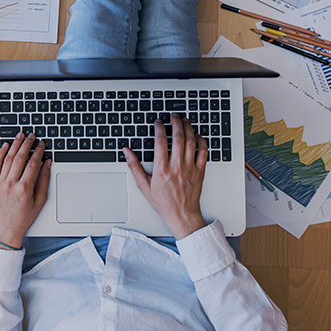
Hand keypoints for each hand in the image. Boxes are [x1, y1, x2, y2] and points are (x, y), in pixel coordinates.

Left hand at [0, 133, 50, 248]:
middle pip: (19, 158)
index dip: (38, 151)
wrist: (6, 231)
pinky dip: (0, 154)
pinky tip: (5, 146)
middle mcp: (10, 184)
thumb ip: (44, 181)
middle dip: (26, 144)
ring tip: (20, 136)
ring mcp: (0, 184)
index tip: (41, 144)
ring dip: (14, 145)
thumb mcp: (40, 201)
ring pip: (7, 159)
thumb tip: (47, 164)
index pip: (33, 163)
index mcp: (24, 189)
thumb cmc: (23, 219)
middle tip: (31, 135)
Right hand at [124, 114, 207, 238]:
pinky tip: (197, 135)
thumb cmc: (164, 202)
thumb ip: (134, 167)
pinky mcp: (200, 171)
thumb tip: (127, 152)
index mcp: (162, 170)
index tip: (158, 123)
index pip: (161, 142)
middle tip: (173, 116)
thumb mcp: (144, 186)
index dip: (159, 129)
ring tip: (184, 121)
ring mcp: (190, 168)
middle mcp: (177, 167)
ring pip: (191, 142)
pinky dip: (201, 141)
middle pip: (178, 138)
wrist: (181, 214)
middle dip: (175, 123)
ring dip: (188, 128)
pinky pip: (203, 152)